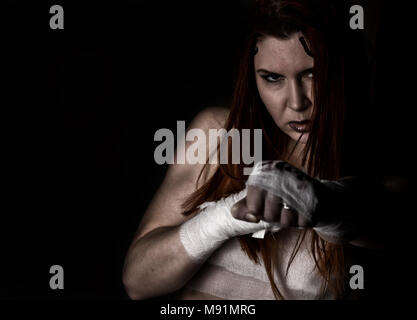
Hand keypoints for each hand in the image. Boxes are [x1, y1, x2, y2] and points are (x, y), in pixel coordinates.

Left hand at [231, 161, 355, 239]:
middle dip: (274, 218)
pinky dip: (302, 222)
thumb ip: (247, 206)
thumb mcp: (263, 199)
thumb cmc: (285, 198)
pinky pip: (301, 223)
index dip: (257, 211)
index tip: (263, 207)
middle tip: (281, 208)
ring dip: (288, 221)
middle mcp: (282, 173)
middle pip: (268, 214)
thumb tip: (233, 211)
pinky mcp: (315, 197)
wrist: (321, 198)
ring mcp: (299, 185)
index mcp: (266, 170)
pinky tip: (304, 211)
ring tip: (293, 209)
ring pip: (284, 220)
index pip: (252, 203)